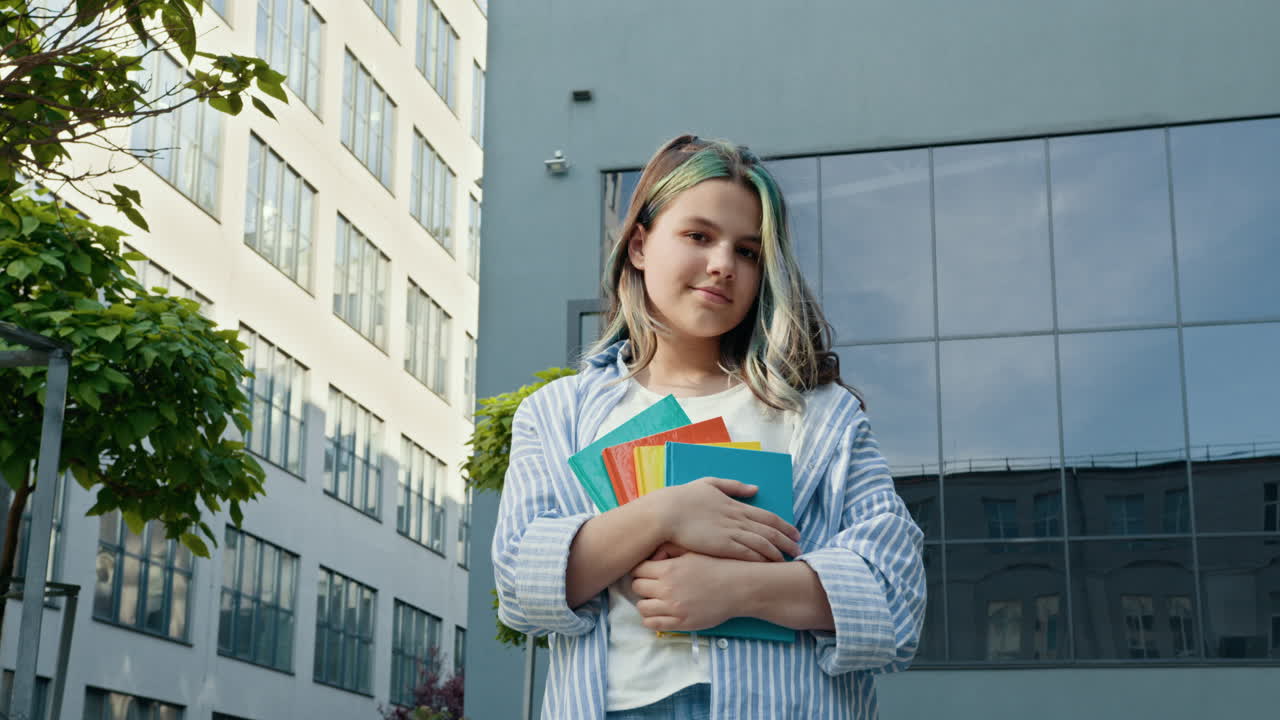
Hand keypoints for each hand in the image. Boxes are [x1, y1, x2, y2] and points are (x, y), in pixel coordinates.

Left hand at [632, 552, 748, 631]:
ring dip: (646, 602)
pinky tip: (660, 611)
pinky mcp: (681, 623)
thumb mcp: (692, 552)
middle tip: (651, 584)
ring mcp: (673, 608)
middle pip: (636, 588)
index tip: (647, 571)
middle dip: (642, 585)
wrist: (738, 587)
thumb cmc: (716, 566)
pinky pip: (653, 624)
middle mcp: (667, 590)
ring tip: (656, 599)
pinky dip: (652, 618)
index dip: (641, 569)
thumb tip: (652, 556)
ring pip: (642, 608)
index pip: (637, 570)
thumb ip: (669, 551)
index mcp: (668, 569)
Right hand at [648, 477, 799, 561]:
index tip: (795, 532)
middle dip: (787, 540)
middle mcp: (738, 518)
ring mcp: (731, 533)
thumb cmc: (683, 498)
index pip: (767, 516)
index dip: (784, 525)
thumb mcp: (710, 484)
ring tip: (789, 559)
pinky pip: (748, 554)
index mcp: (735, 505)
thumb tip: (754, 488)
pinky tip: (770, 564)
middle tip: (799, 548)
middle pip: (770, 530)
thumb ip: (733, 486)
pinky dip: (761, 559)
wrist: (666, 513)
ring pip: (763, 543)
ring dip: (777, 552)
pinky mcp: (723, 546)